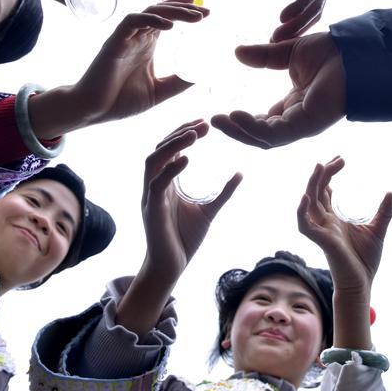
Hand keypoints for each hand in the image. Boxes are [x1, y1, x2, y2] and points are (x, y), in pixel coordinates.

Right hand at [29, 0, 207, 137]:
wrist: (92, 110)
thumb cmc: (120, 101)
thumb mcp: (159, 91)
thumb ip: (178, 82)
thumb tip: (202, 75)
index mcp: (147, 45)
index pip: (168, 19)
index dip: (186, 12)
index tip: (207, 12)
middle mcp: (137, 37)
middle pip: (163, 11)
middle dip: (185, 8)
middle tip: (207, 11)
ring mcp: (125, 38)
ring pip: (150, 12)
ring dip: (173, 11)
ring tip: (195, 16)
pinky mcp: (114, 42)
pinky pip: (132, 22)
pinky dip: (151, 19)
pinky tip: (170, 25)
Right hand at [141, 120, 242, 280]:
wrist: (172, 267)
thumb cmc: (185, 238)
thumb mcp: (209, 209)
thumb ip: (223, 192)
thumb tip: (241, 173)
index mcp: (166, 182)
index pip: (170, 149)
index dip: (185, 133)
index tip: (206, 123)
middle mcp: (155, 185)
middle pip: (160, 148)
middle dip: (180, 133)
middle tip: (203, 124)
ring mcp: (150, 196)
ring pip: (153, 160)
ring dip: (172, 145)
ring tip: (194, 134)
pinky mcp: (152, 210)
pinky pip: (156, 183)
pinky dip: (170, 169)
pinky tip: (187, 158)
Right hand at [210, 32, 345, 148]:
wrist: (355, 51)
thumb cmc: (332, 51)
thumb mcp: (289, 52)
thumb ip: (264, 55)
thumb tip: (237, 52)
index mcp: (296, 105)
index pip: (265, 121)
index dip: (244, 121)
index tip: (223, 114)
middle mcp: (299, 118)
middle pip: (262, 134)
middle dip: (236, 130)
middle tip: (214, 121)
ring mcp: (303, 124)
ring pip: (266, 139)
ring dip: (240, 132)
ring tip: (219, 121)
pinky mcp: (308, 125)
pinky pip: (275, 134)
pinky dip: (254, 128)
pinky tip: (236, 116)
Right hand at [231, 0, 347, 41]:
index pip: (304, 12)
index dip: (289, 29)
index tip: (268, 43)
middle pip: (312, 16)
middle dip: (293, 35)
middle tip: (272, 51)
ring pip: (314, 7)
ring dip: (296, 25)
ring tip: (277, 39)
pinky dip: (300, 5)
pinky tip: (285, 16)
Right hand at [297, 157, 391, 292]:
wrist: (362, 284)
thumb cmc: (365, 260)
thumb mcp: (378, 230)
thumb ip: (384, 212)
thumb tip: (390, 193)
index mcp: (334, 218)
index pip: (325, 190)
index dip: (329, 174)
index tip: (340, 159)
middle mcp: (324, 221)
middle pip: (316, 191)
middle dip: (323, 173)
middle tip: (338, 159)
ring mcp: (321, 230)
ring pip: (309, 203)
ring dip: (312, 184)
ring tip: (319, 166)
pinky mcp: (321, 241)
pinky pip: (304, 225)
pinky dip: (302, 211)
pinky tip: (306, 197)